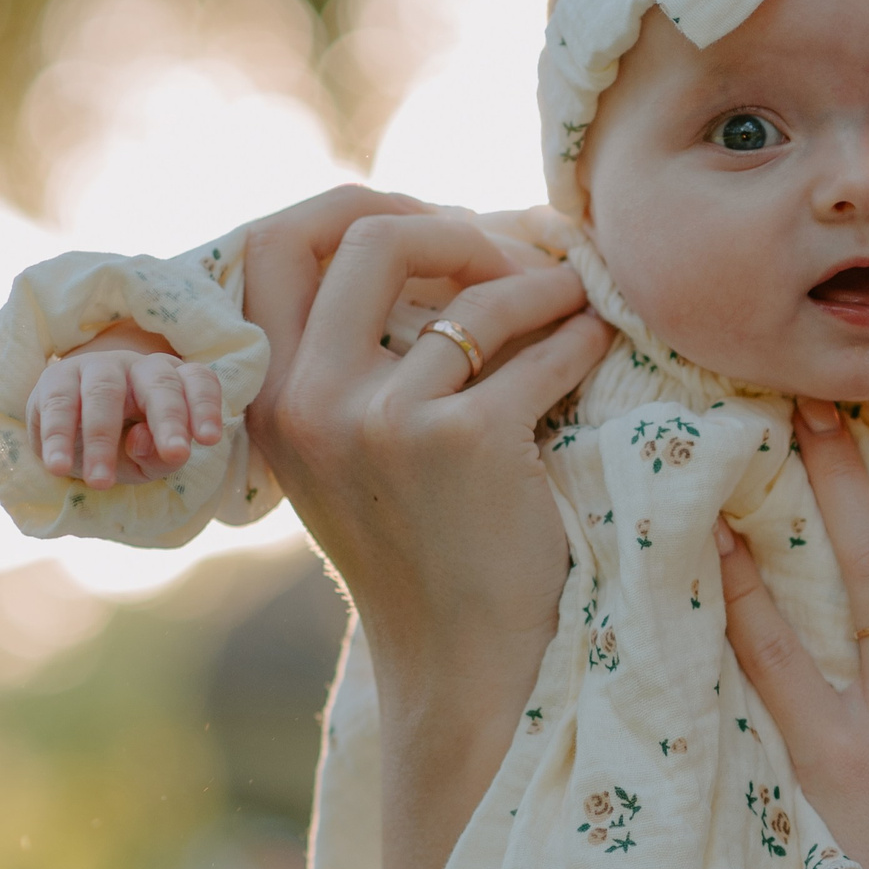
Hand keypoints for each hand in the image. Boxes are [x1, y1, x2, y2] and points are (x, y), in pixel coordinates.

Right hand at [25, 330, 224, 488]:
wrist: (70, 436)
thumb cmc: (124, 446)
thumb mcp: (150, 462)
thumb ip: (160, 458)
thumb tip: (143, 440)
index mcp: (174, 381)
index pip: (198, 381)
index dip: (206, 406)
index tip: (210, 439)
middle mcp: (140, 367)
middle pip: (160, 383)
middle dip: (170, 419)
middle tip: (176, 454)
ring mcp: (98, 367)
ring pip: (104, 392)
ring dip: (101, 439)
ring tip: (99, 482)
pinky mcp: (57, 377)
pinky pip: (59, 404)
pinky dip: (57, 437)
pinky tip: (57, 466)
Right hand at [241, 195, 611, 702]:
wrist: (458, 661)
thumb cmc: (419, 547)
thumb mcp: (346, 448)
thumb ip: (351, 354)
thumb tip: (422, 230)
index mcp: (269, 394)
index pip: (282, 240)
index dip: (362, 207)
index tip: (433, 224)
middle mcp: (311, 400)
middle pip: (374, 235)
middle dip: (460, 228)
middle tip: (514, 255)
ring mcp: (385, 422)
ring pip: (479, 293)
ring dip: (545, 282)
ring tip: (577, 294)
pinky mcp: (467, 444)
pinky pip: (543, 351)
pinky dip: (583, 334)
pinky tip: (599, 339)